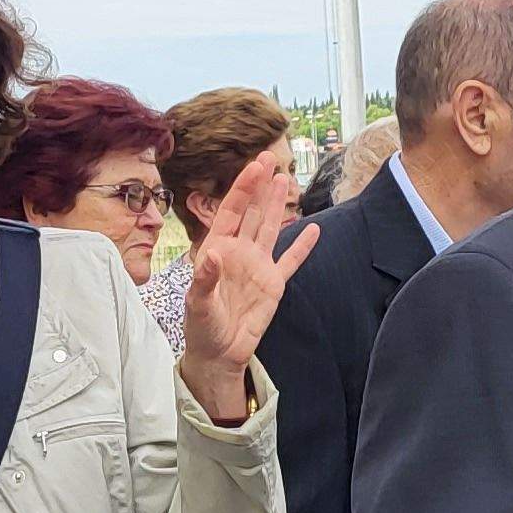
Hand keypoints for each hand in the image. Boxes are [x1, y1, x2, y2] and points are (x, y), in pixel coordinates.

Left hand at [178, 149, 319, 424]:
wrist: (219, 353)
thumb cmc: (201, 328)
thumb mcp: (198, 304)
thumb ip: (205, 279)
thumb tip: (213, 255)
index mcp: (217, 250)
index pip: (231, 211)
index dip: (242, 188)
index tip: (254, 166)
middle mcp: (238, 252)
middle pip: (251, 212)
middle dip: (260, 186)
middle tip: (270, 158)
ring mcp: (257, 266)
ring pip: (270, 228)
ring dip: (277, 205)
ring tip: (285, 180)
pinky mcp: (273, 284)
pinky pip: (291, 261)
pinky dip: (302, 246)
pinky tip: (314, 229)